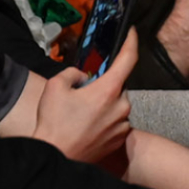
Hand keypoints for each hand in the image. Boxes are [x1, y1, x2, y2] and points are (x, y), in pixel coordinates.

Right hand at [33, 28, 136, 163]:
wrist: (56, 156)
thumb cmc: (54, 122)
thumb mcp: (55, 86)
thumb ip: (72, 73)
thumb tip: (83, 77)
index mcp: (109, 90)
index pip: (128, 60)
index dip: (132, 43)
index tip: (134, 33)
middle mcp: (122, 106)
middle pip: (118, 86)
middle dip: (103, 86)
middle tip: (82, 95)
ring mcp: (123, 124)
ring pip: (117, 105)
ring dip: (104, 105)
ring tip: (80, 115)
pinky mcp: (121, 139)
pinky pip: (116, 122)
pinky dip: (105, 120)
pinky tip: (87, 127)